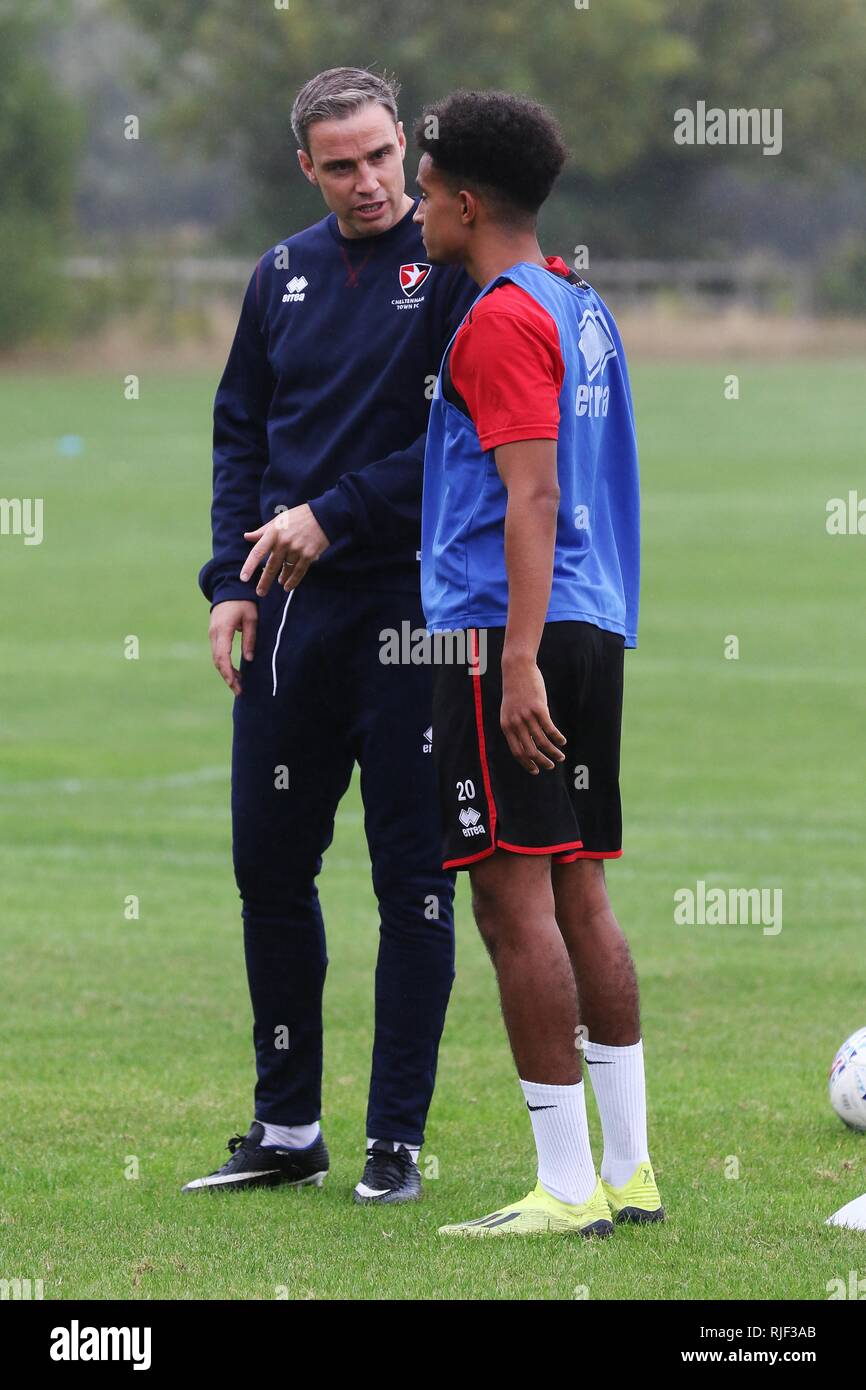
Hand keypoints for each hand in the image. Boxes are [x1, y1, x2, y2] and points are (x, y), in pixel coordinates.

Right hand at [209, 600, 257, 695]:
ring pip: (216, 659)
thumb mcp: (251, 619)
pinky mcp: (214, 635)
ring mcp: (212, 634)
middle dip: (228, 677)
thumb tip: (249, 659)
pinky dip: (225, 665)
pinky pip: (218, 653)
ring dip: (226, 672)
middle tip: (239, 691)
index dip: (228, 672)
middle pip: (217, 661)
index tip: (236, 684)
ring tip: (239, 685)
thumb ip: (250, 639)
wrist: (230, 588)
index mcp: (223, 629)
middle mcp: (214, 634)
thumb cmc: (244, 602)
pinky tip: (235, 673)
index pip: (222, 656)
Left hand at [240, 504, 329, 596]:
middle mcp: (284, 542)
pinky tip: (288, 586)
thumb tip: (247, 537)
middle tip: (260, 592)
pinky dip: (293, 581)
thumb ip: (263, 531)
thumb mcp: (279, 520)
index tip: (243, 578)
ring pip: (286, 569)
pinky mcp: (309, 554)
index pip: (258, 551)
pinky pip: (299, 571)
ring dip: (282, 578)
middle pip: (272, 566)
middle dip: (265, 581)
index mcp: (274, 532)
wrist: (324, 516)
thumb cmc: (299, 517)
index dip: (249, 566)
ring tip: (279, 583)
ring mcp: (297, 549)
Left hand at [500, 652, 566, 773]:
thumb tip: (528, 742)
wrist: (517, 669)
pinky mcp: (539, 708)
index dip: (526, 763)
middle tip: (551, 766)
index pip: (516, 751)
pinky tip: (562, 741)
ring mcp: (527, 716)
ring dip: (553, 752)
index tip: (536, 770)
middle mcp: (516, 723)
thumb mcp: (510, 710)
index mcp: (506, 726)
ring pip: (542, 742)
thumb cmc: (515, 690)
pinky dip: (557, 738)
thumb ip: (516, 725)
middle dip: (541, 762)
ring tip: (560, 757)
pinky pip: (550, 729)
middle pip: (530, 751)